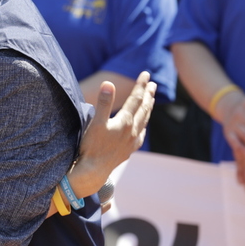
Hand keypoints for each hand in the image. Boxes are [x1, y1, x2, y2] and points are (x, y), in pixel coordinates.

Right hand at [73, 71, 155, 196]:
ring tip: (151, 99)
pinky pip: (141, 134)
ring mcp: (132, 141)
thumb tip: (109, 83)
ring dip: (148, 108)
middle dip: (148, 94)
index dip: (141, 85)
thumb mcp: (95, 122)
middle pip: (144, 108)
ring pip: (144, 121)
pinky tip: (143, 126)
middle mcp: (132, 130)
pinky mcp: (129, 150)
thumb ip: (104, 102)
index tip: (146, 73)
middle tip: (153, 84)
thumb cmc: (92, 147)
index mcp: (125, 121)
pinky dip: (144, 125)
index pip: (136, 98)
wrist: (94, 171)